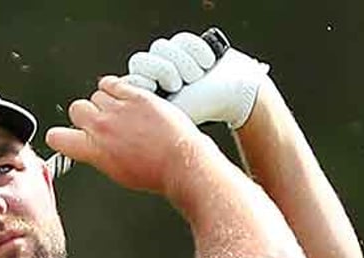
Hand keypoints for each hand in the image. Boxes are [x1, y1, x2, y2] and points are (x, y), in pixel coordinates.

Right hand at [45, 76, 211, 193]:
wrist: (181, 163)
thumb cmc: (154, 172)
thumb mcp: (115, 171)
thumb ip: (97, 154)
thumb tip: (91, 147)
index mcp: (92, 149)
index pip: (57, 136)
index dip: (61, 136)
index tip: (67, 136)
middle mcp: (101, 127)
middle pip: (76, 108)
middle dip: (86, 114)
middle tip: (101, 122)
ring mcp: (118, 109)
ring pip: (96, 94)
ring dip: (104, 101)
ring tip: (120, 111)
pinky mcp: (135, 96)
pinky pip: (112, 82)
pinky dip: (114, 87)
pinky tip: (122, 95)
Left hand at [123, 31, 268, 128]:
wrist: (233, 93)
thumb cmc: (203, 107)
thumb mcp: (173, 112)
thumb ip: (147, 110)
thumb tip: (130, 106)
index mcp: (146, 93)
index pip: (130, 78)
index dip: (142, 81)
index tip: (155, 89)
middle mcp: (153, 74)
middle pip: (141, 60)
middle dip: (164, 71)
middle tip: (179, 85)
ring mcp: (168, 58)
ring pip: (161, 48)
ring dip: (184, 64)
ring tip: (196, 77)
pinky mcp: (183, 45)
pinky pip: (181, 39)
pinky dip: (197, 51)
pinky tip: (207, 64)